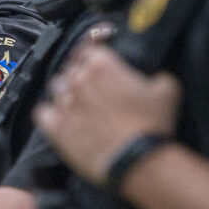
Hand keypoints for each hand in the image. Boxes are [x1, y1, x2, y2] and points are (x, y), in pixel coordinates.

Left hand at [34, 44, 179, 185]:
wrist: (137, 160)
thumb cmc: (153, 124)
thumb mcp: (167, 89)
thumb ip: (155, 76)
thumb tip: (153, 78)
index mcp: (102, 64)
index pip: (88, 48)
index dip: (93, 55)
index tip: (98, 62)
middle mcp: (78, 79)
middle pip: (71, 68)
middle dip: (81, 75)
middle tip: (94, 88)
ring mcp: (63, 103)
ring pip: (55, 87)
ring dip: (65, 92)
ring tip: (78, 104)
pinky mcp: (55, 127)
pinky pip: (42, 112)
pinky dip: (49, 112)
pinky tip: (59, 118)